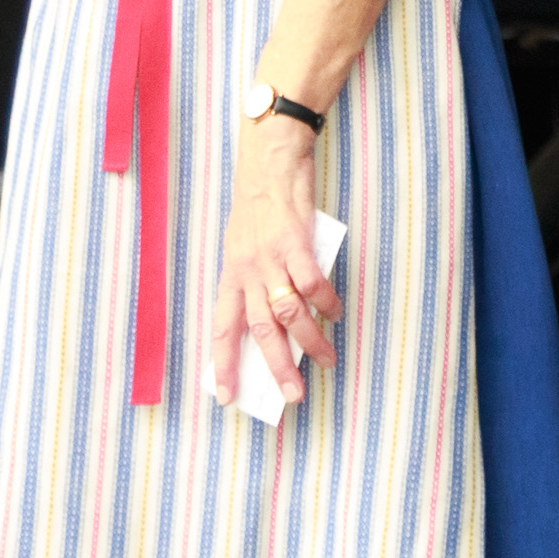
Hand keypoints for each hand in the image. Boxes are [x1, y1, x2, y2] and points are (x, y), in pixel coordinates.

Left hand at [209, 121, 339, 407]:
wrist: (270, 161)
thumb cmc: (260, 205)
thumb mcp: (247, 247)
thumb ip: (259, 280)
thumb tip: (283, 318)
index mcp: (231, 274)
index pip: (223, 328)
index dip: (223, 364)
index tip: (226, 396)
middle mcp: (247, 270)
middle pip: (260, 330)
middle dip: (275, 367)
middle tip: (292, 396)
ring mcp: (271, 257)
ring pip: (289, 312)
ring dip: (309, 341)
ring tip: (326, 360)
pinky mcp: (296, 242)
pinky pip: (312, 282)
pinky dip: (326, 302)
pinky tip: (335, 312)